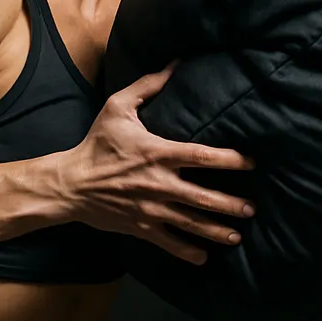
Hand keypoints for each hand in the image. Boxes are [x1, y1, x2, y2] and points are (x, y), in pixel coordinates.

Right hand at [60, 61, 255, 264]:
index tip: (251, 163)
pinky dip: (187, 252)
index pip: (203, 157)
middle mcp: (159, 183)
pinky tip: (204, 256)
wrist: (70, 183)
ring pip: (191, 223)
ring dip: (216, 231)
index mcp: (158, 153)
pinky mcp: (141, 226)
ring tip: (236, 235)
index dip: (231, 160)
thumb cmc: (96, 143)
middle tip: (251, 209)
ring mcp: (151, 208)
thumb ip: (148, 86)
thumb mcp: (118, 108)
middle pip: (203, 197)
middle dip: (230, 205)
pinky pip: (169, 241)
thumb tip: (175, 64)